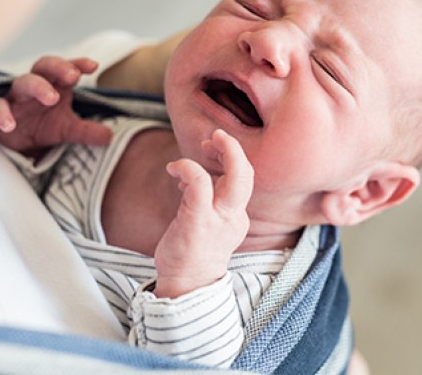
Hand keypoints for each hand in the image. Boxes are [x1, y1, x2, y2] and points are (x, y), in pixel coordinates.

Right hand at [0, 56, 112, 154]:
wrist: (16, 142)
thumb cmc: (43, 125)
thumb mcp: (68, 129)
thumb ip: (87, 131)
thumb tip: (110, 137)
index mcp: (55, 85)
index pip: (67, 68)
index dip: (78, 63)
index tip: (93, 66)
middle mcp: (36, 86)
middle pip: (44, 66)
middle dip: (58, 67)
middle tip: (73, 76)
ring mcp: (16, 97)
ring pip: (23, 82)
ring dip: (37, 86)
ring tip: (52, 98)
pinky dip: (2, 114)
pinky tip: (10, 125)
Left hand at [154, 129, 252, 297]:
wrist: (185, 286)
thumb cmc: (192, 253)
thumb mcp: (204, 222)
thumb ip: (203, 198)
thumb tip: (189, 175)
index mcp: (236, 216)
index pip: (243, 179)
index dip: (229, 158)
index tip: (211, 151)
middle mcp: (233, 216)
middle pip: (248, 175)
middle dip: (235, 149)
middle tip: (218, 135)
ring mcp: (218, 219)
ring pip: (235, 178)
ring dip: (222, 151)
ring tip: (203, 145)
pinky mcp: (198, 222)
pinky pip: (200, 184)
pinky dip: (188, 167)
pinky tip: (174, 168)